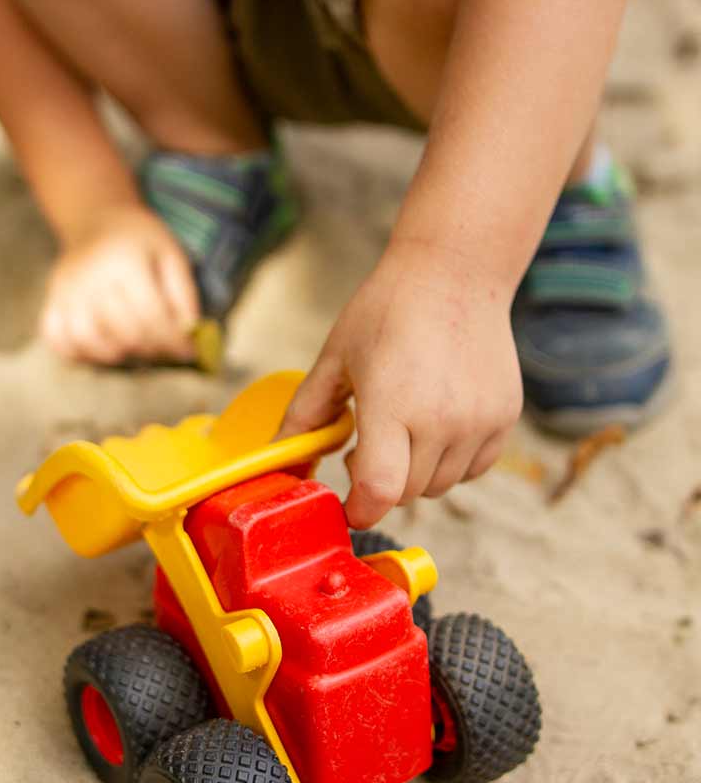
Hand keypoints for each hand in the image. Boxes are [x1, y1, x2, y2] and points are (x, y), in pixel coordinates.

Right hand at [40, 205, 198, 363]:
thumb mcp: (171, 254)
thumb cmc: (140, 242)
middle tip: (165, 351)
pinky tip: (100, 350)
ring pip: (88, 341)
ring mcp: (66, 290)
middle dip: (151, 350)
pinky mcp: (52, 300)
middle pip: (124, 332)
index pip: (152, 315)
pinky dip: (77, 354)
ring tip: (134, 351)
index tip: (188, 352)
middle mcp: (91, 276)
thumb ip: (183, 294)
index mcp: (126, 261)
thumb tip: (188, 333)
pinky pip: (56, 338)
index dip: (173, 340)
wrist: (97, 220)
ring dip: (116, 356)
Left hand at [280, 239, 522, 527]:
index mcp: (393, 405)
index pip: (380, 492)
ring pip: (440, 486)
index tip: (348, 506)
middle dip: (380, 484)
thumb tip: (278, 458)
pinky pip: (472, 469)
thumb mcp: (335, 359)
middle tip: (367, 441)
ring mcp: (479, 421)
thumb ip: (306, 414)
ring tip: (402, 426)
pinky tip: (435, 423)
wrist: (456, 272)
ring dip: (415, 473)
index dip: (359, 510)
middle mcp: (442, 420)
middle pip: (406, 494)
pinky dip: (450, 461)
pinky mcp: (504, 418)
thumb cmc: (387, 310)